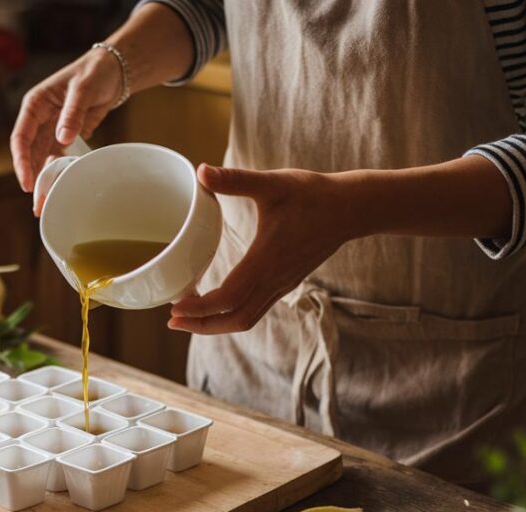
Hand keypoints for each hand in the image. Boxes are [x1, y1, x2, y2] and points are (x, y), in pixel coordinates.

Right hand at [10, 48, 121, 192]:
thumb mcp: (84, 89)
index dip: (21, 161)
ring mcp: (52, 128)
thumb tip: (62, 138)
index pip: (21, 137)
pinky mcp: (66, 135)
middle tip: (37, 203)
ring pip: (43, 158)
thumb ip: (72, 113)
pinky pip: (59, 157)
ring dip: (44, 179)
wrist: (113, 71)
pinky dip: (60, 171)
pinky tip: (62, 187)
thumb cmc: (95, 72)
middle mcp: (40, 118)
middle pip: (30, 153)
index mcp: (35, 104)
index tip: (27, 183)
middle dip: (32, 178)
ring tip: (47, 202)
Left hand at [169, 165, 358, 334]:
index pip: (228, 297)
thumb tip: (201, 170)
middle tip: (173, 320)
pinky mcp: (286, 282)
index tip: (175, 308)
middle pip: (235, 319)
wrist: (352, 208)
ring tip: (189, 317)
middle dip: (202, 325)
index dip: (199, 308)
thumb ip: (235, 180)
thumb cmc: (313, 194)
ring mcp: (282, 284)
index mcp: (266, 260)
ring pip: (246, 318)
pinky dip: (232, 314)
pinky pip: (256, 309)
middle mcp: (274, 279)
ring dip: (216, 324)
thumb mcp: (272, 183)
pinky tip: (217, 303)